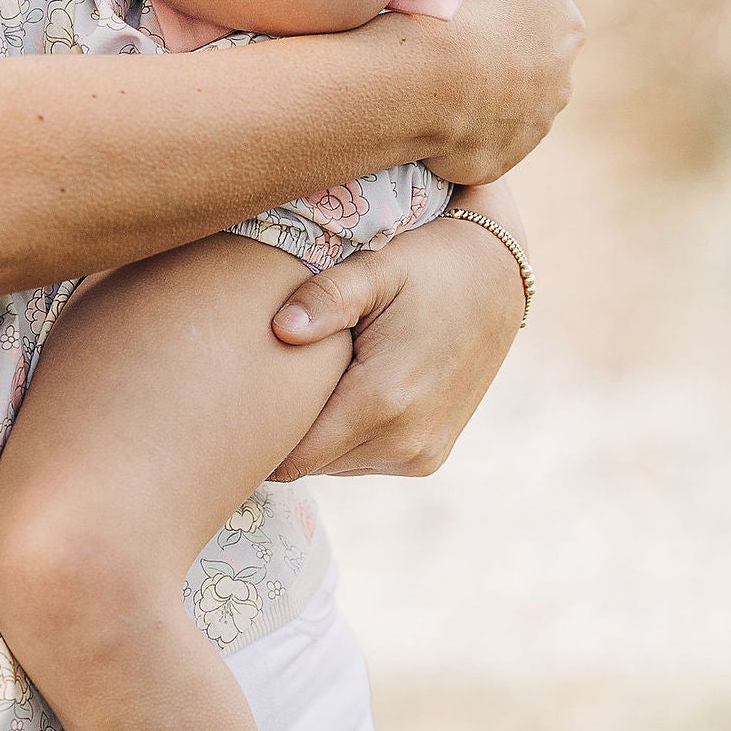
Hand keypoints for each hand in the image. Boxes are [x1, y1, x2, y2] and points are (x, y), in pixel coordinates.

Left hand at [267, 198, 527, 477]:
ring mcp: (420, 456)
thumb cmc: (428, 265)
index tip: (232, 407)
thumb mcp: (376, 268)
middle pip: (308, 465)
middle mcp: (404, 442)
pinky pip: (363, 462)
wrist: (498, 279)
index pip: (291, 457)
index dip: (258, 438)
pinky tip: (345, 392)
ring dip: (318, 435)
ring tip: (313, 382)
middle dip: (285, 433)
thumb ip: (325, 298)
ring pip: (334, 466)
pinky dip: (346, 437)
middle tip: (264, 385)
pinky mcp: (429, 458)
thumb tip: (280, 330)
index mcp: (383, 402)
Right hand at [417, 0, 586, 184]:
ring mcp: (529, 130)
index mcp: (567, 30)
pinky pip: (475, 145)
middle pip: (525, 64)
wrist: (423, 78)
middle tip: (443, 37)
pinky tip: (426, 111)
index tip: (464, 0)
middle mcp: (560, 84)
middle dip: (494, 54)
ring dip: (477, 95)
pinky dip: (456, 131)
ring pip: (502, 107)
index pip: (539, 14)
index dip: (502, 5)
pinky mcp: (494, 164)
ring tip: (429, 76)